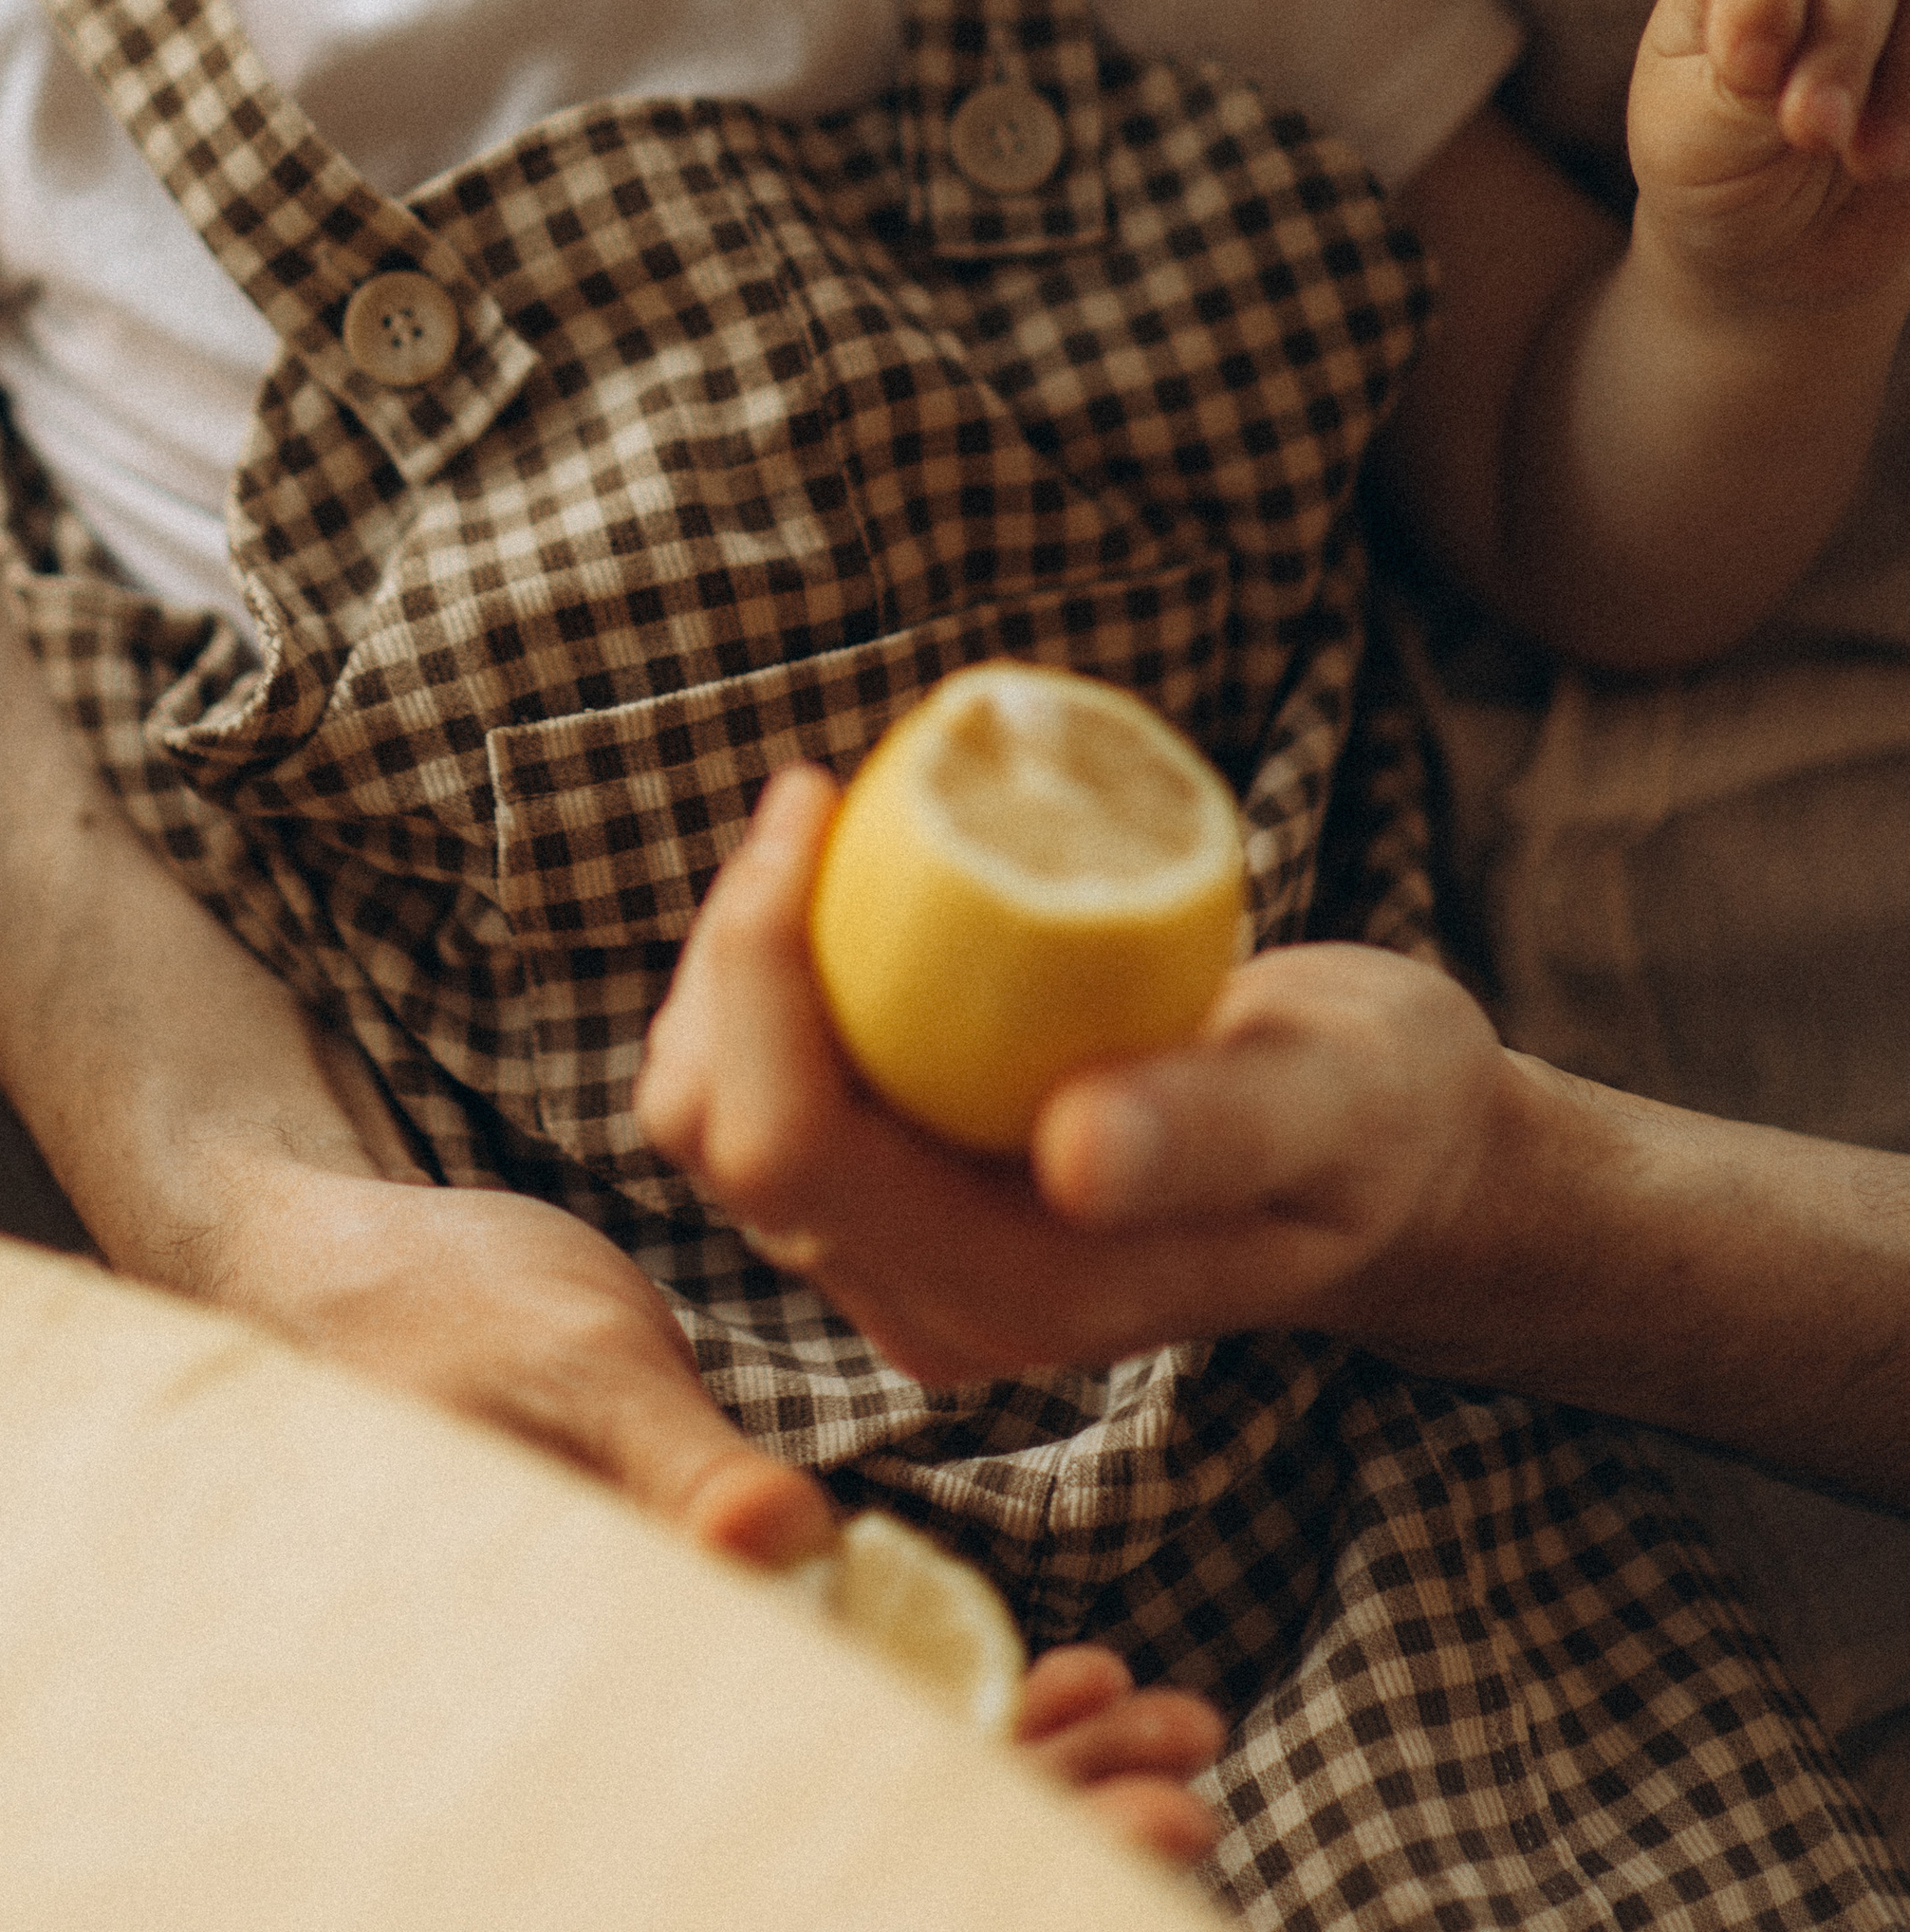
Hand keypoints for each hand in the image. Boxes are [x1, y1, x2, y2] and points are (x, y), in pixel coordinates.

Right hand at [190, 1142, 1224, 1855]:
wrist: (335, 1272)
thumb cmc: (432, 1307)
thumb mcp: (559, 1363)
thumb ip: (666, 1463)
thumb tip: (773, 1542)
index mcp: (602, 1647)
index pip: (828, 1770)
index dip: (993, 1798)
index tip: (1149, 1793)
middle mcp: (639, 1687)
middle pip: (861, 1795)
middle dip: (1038, 1803)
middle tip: (1199, 1790)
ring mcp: (670, 1659)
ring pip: (865, 1760)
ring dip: (1020, 1758)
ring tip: (1170, 1737)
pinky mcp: (697, 1611)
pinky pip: (838, 1697)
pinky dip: (960, 1697)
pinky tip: (1075, 1678)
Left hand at [639, 767, 1508, 1386]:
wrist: (1387, 1162)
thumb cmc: (1375, 1113)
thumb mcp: (1332, 1102)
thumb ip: (1216, 1131)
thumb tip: (1078, 1156)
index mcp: (1021, 1291)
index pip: (790, 1147)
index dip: (757, 967)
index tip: (816, 796)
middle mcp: (936, 1305)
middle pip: (717, 1135)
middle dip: (730, 955)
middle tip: (812, 800)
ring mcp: (904, 1272)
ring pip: (714, 1120)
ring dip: (735, 973)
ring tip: (822, 839)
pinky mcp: (896, 1220)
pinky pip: (760, 1101)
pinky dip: (771, 994)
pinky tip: (842, 901)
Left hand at [1628, 0, 1909, 306]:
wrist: (1775, 259)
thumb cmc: (1713, 182)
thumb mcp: (1696, 137)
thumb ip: (1742, 80)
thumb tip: (1789, 54)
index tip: (1750, 73)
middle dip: (1840, 45)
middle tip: (1811, 133)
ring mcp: (1893, 11)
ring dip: (1903, 84)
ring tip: (1868, 165)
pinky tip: (1900, 166)